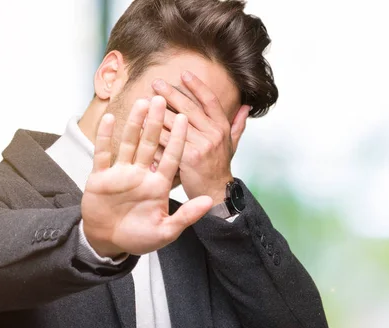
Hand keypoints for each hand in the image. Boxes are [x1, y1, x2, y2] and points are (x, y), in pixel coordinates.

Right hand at [81, 96, 213, 257]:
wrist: (109, 242)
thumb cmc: (138, 237)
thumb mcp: (165, 231)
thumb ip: (186, 216)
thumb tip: (209, 202)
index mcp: (158, 185)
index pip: (171, 156)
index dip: (178, 138)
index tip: (185, 117)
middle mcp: (141, 174)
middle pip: (150, 143)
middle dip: (157, 121)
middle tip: (162, 98)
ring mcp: (121, 173)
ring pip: (129, 143)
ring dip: (134, 123)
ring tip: (141, 102)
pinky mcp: (101, 176)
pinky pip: (103, 153)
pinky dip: (105, 137)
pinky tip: (108, 119)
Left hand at [152, 71, 250, 204]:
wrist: (216, 192)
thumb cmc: (220, 167)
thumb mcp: (232, 144)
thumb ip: (237, 124)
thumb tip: (246, 106)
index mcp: (222, 127)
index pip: (210, 100)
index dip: (197, 86)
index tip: (183, 74)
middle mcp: (213, 134)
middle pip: (189, 108)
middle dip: (170, 94)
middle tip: (155, 83)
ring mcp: (201, 145)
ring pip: (176, 123)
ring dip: (158, 111)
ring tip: (144, 101)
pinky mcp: (188, 158)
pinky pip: (168, 142)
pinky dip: (154, 133)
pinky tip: (142, 125)